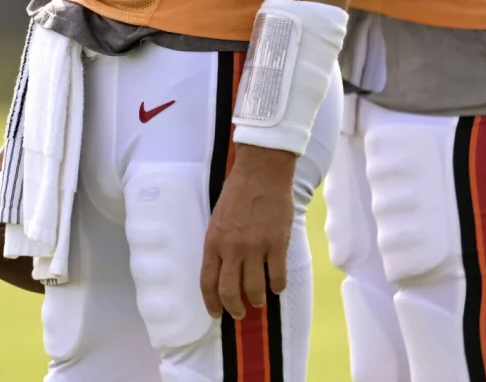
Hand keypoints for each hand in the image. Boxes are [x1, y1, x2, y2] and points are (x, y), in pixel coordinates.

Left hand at [199, 144, 296, 318]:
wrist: (261, 172)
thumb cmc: (237, 191)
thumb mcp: (217, 218)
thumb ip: (219, 243)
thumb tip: (223, 268)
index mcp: (213, 241)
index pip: (208, 282)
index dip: (211, 302)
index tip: (216, 313)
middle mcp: (232, 249)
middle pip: (229, 291)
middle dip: (234, 308)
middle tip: (239, 313)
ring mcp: (256, 248)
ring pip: (254, 288)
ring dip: (257, 300)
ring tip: (260, 301)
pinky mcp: (277, 244)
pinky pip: (278, 276)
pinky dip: (278, 286)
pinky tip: (277, 286)